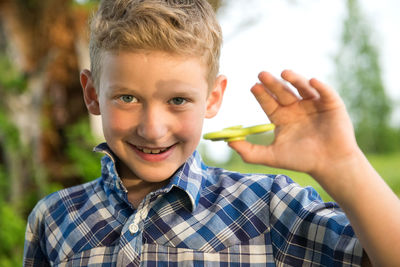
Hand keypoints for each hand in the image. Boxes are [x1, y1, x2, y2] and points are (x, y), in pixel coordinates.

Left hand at [229, 70, 360, 177]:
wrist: (330, 165)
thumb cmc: (301, 160)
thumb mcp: (271, 156)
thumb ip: (249, 151)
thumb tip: (229, 142)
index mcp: (282, 117)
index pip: (269, 102)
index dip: (262, 95)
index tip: (253, 86)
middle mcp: (296, 108)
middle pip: (282, 92)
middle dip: (272, 83)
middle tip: (262, 74)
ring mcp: (314, 104)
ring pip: (302, 88)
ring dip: (294, 79)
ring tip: (284, 73)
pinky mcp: (332, 104)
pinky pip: (325, 92)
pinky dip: (319, 86)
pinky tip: (311, 81)